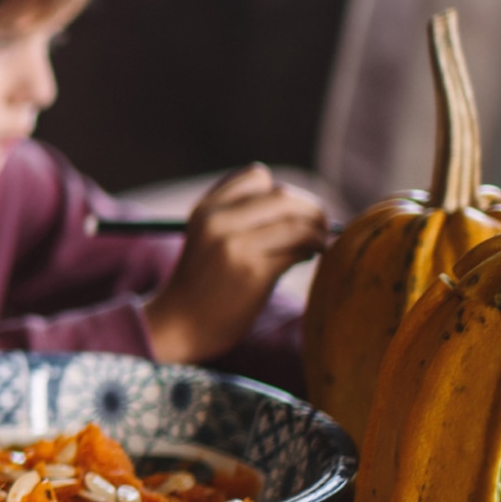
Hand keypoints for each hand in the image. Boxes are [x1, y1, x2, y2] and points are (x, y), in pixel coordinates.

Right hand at [145, 164, 329, 364]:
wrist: (180, 325)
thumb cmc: (204, 283)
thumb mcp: (208, 238)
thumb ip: (242, 216)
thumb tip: (307, 207)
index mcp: (205, 209)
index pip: (258, 176)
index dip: (280, 194)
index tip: (287, 215)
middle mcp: (216, 221)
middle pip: (284, 196)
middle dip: (310, 210)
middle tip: (320, 228)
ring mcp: (233, 246)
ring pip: (297, 221)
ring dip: (318, 232)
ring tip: (316, 245)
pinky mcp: (252, 271)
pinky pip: (298, 249)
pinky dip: (312, 251)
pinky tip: (304, 259)